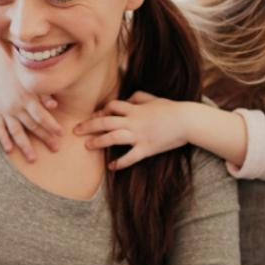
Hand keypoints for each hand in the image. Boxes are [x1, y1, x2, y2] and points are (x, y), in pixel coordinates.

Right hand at [0, 43, 61, 161]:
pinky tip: (9, 150)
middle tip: (56, 149)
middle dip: (44, 137)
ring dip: (24, 146)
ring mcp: (4, 110)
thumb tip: (54, 106)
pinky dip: (3, 139)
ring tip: (33, 159)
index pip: (41, 116)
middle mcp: (16, 106)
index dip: (52, 125)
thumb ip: (43, 94)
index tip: (61, 134)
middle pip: (32, 126)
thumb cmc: (20, 73)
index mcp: (27, 98)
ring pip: (16, 131)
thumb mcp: (32, 81)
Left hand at [75, 92, 189, 170]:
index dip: (102, 110)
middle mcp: (134, 121)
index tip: (95, 116)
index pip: (112, 106)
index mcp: (135, 109)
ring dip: (98, 142)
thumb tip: (127, 98)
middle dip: (89, 126)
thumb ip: (138, 97)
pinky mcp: (147, 149)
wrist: (188, 121)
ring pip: (113, 138)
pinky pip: (130, 157)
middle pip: (106, 122)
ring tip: (87, 146)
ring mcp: (139, 136)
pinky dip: (120, 163)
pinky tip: (111, 167)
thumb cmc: (172, 109)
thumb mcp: (154, 98)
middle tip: (76, 130)